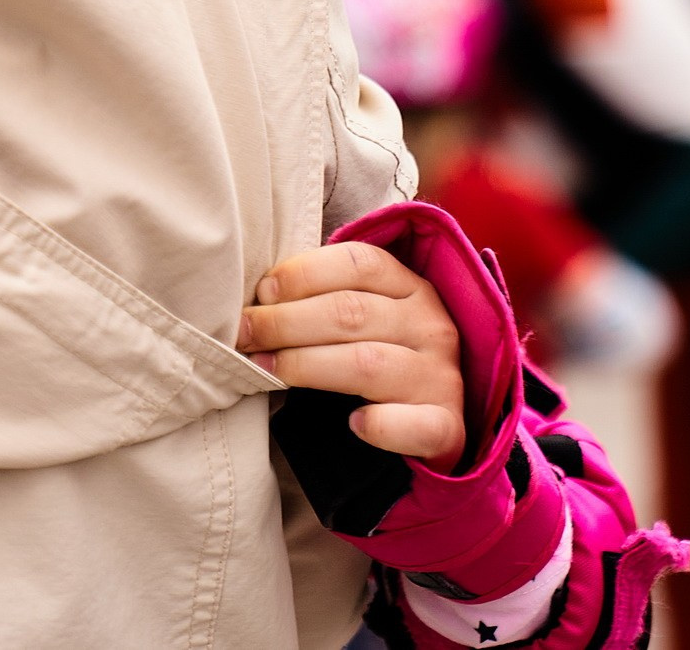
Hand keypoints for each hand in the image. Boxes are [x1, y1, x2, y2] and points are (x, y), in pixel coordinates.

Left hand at [240, 240, 467, 469]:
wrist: (428, 422)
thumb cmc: (375, 354)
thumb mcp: (361, 315)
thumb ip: (321, 298)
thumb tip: (254, 299)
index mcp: (411, 287)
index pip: (358, 263)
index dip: (302, 273)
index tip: (261, 292)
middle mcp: (431, 326)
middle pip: (351, 312)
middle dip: (284, 321)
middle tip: (243, 334)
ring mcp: (441, 377)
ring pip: (367, 363)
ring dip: (304, 365)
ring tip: (265, 369)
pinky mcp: (447, 427)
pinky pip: (417, 426)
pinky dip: (383, 425)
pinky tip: (355, 423)